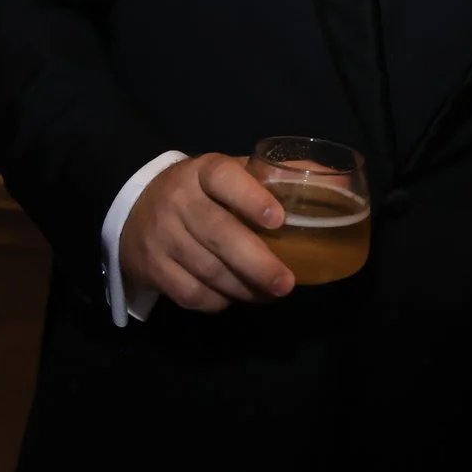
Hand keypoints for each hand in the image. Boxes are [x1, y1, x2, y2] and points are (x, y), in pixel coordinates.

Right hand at [118, 152, 292, 312]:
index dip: (251, 198)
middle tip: (286, 284)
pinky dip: (218, 300)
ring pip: (208, 270)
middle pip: (219, 234)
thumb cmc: (201, 191)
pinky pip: (190, 294)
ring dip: (245, 288)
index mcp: (203, 171)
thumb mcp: (232, 171)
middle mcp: (178, 201)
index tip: (279, 220)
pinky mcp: (151, 268)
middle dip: (258, 263)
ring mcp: (161, 236)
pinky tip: (235, 296)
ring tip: (271, 293)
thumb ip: (278, 176)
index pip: (224, 178)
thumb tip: (339, 182)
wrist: (132, 206)